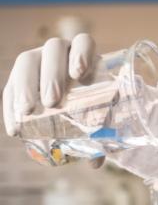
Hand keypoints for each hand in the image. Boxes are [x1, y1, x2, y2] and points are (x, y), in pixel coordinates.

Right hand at [2, 34, 103, 166]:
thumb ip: (101, 131)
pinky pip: (9, 86)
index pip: (83, 41)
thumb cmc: (92, 105)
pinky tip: (15, 128)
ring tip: (28, 111)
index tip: (80, 73)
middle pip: (52, 50)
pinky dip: (10, 107)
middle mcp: (59, 52)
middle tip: (52, 101)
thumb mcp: (100, 114)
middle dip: (51, 75)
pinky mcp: (18, 77)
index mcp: (85, 54)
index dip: (81, 53)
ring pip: (26, 61)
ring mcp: (36, 61)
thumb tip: (96, 162)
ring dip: (26, 86)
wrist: (71, 106)